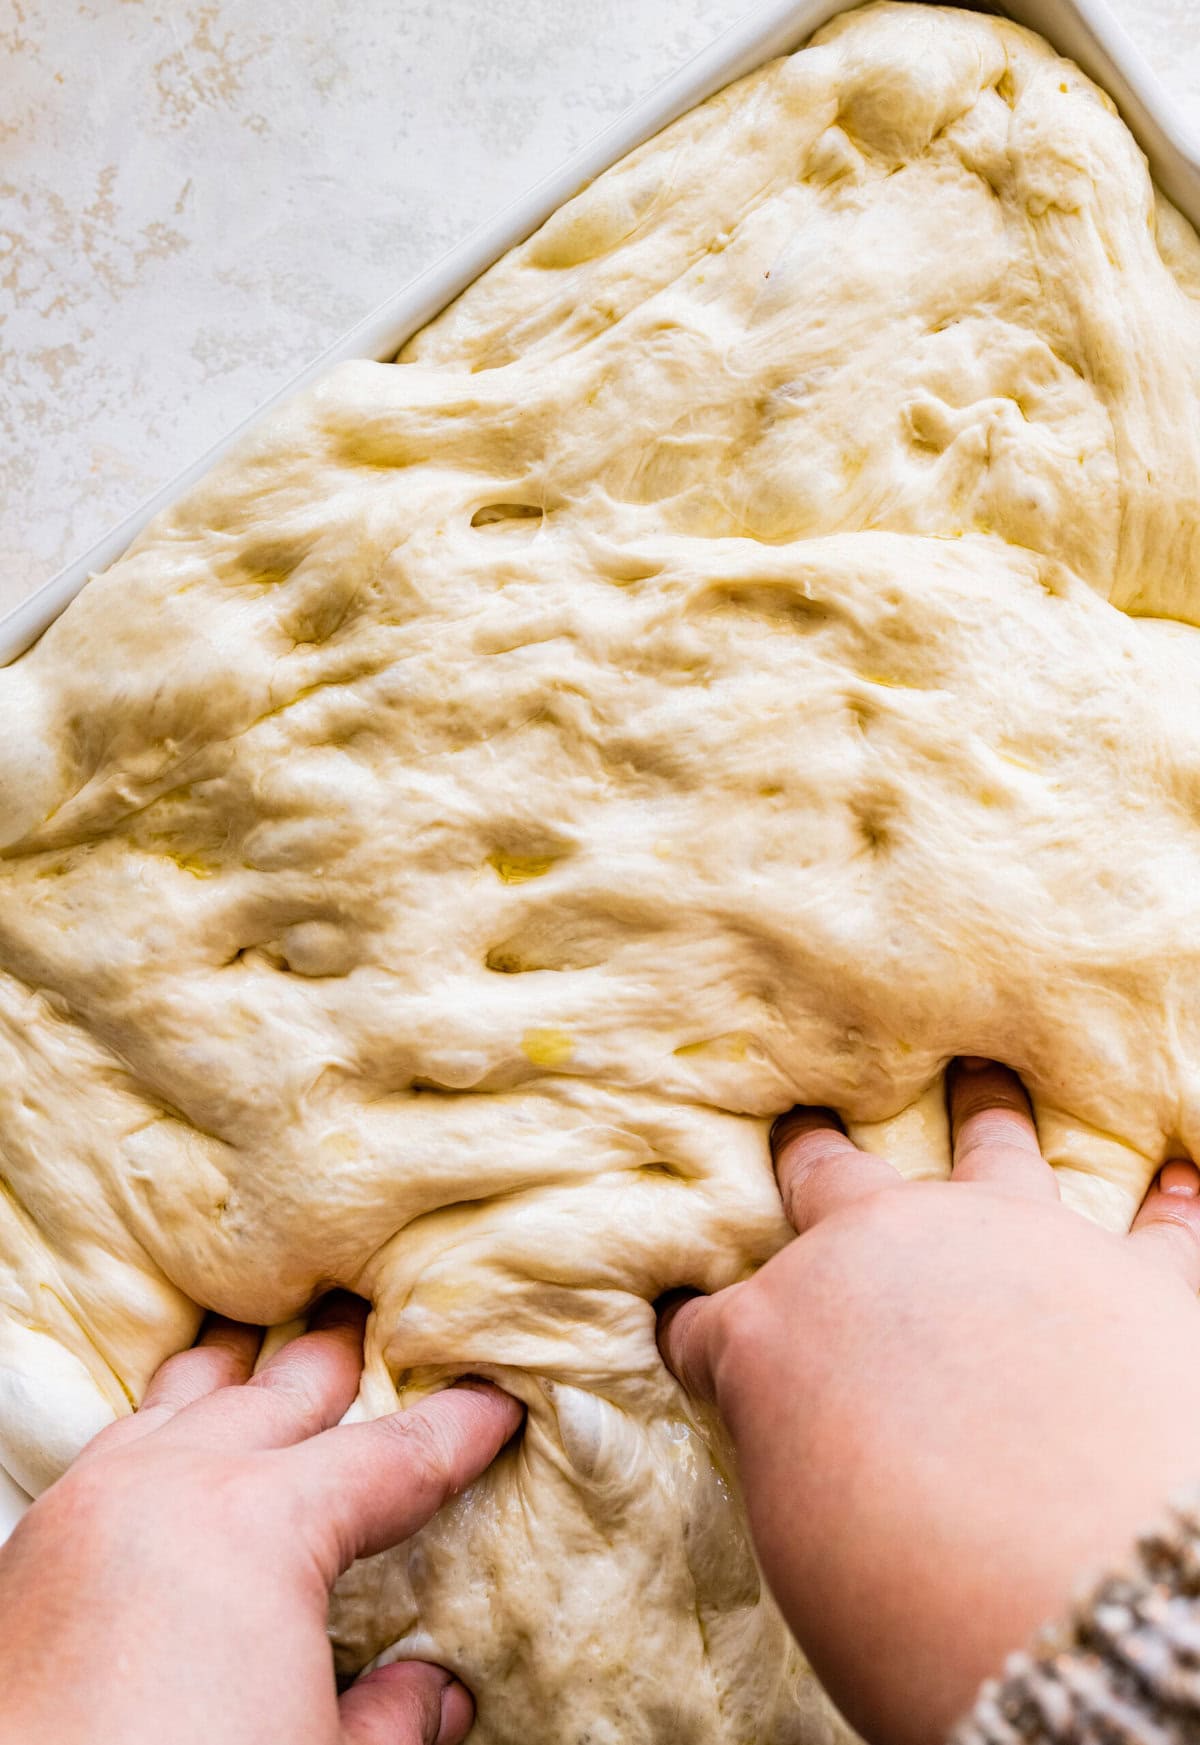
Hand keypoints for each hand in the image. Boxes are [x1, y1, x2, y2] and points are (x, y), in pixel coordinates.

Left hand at [0, 1292, 521, 1744]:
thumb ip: (391, 1721)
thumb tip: (433, 1692)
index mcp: (265, 1524)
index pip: (394, 1457)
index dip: (459, 1429)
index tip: (500, 1400)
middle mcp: (172, 1485)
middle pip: (280, 1396)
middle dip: (339, 1362)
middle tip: (375, 1324)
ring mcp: (88, 1505)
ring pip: (180, 1399)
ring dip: (236, 1377)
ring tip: (261, 1350)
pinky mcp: (31, 1547)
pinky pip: (114, 1445)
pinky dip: (158, 1424)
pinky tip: (166, 1441)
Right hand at [659, 1059, 1199, 1744]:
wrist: (1059, 1577)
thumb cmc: (901, 1588)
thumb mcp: (802, 1541)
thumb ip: (801, 1465)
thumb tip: (826, 1460)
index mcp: (775, 1333)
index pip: (705, 1325)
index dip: (690, 1326)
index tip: (681, 1321)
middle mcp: (883, 1257)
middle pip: (831, 1181)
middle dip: (811, 1158)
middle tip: (805, 1127)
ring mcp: (1007, 1245)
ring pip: (994, 1150)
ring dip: (989, 1114)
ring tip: (985, 1077)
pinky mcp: (1132, 1274)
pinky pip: (1161, 1229)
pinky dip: (1173, 1207)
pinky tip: (1182, 1177)